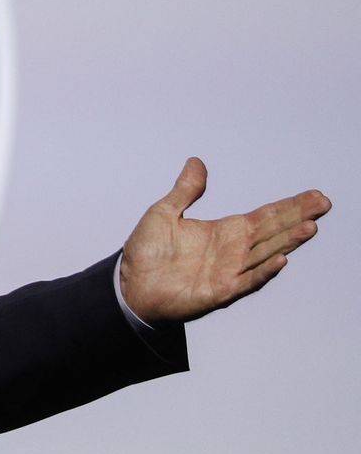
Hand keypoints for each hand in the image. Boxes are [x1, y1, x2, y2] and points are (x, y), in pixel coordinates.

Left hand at [119, 157, 330, 323]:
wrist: (129, 285)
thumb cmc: (146, 252)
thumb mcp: (163, 213)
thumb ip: (185, 190)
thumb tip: (196, 163)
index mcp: (223, 232)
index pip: (263, 216)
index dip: (288, 206)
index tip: (312, 196)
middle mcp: (232, 251)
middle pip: (272, 231)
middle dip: (297, 217)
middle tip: (323, 204)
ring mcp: (229, 271)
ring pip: (266, 253)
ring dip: (287, 241)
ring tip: (309, 227)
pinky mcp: (219, 290)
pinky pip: (247, 280)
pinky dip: (263, 271)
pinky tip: (280, 259)